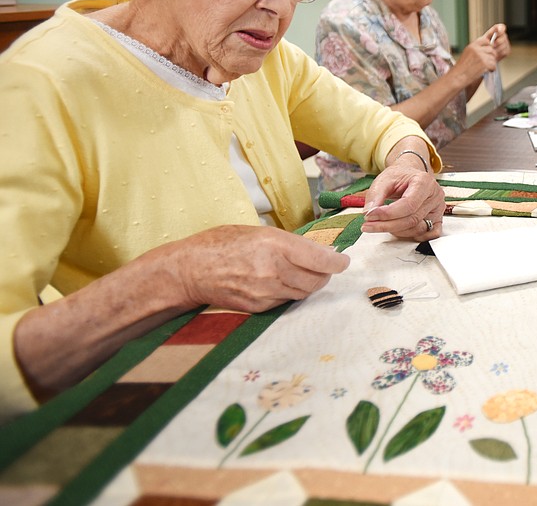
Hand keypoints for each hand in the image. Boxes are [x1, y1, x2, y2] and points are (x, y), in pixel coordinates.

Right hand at [154, 225, 349, 312]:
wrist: (189, 269)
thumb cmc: (222, 243)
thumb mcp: (259, 232)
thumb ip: (290, 243)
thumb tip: (321, 252)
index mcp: (275, 245)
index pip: (321, 260)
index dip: (337, 262)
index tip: (343, 261)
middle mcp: (273, 270)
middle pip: (317, 280)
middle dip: (326, 275)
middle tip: (326, 267)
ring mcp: (266, 292)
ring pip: (304, 293)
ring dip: (311, 284)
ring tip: (306, 274)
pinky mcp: (258, 307)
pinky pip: (286, 301)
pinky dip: (291, 292)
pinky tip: (283, 283)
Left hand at [361, 162, 445, 239]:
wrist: (410, 175)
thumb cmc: (400, 177)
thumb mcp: (383, 180)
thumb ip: (375, 195)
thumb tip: (369, 213)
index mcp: (424, 182)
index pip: (408, 204)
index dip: (388, 214)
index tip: (370, 216)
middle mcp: (435, 195)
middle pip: (412, 219)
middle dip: (388, 225)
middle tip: (369, 225)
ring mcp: (438, 208)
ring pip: (418, 229)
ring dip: (396, 231)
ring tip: (381, 224)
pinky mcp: (437, 218)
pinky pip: (429, 234)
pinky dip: (413, 236)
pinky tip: (399, 231)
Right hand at [453, 24, 509, 81]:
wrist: (458, 77)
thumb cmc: (462, 68)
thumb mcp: (467, 54)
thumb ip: (476, 49)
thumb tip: (489, 47)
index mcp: (472, 46)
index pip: (486, 41)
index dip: (489, 47)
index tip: (488, 52)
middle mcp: (476, 50)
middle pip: (491, 50)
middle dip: (491, 56)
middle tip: (488, 62)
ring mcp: (481, 57)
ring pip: (493, 58)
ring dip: (491, 64)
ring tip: (485, 68)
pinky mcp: (484, 64)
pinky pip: (493, 65)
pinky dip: (491, 69)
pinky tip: (486, 71)